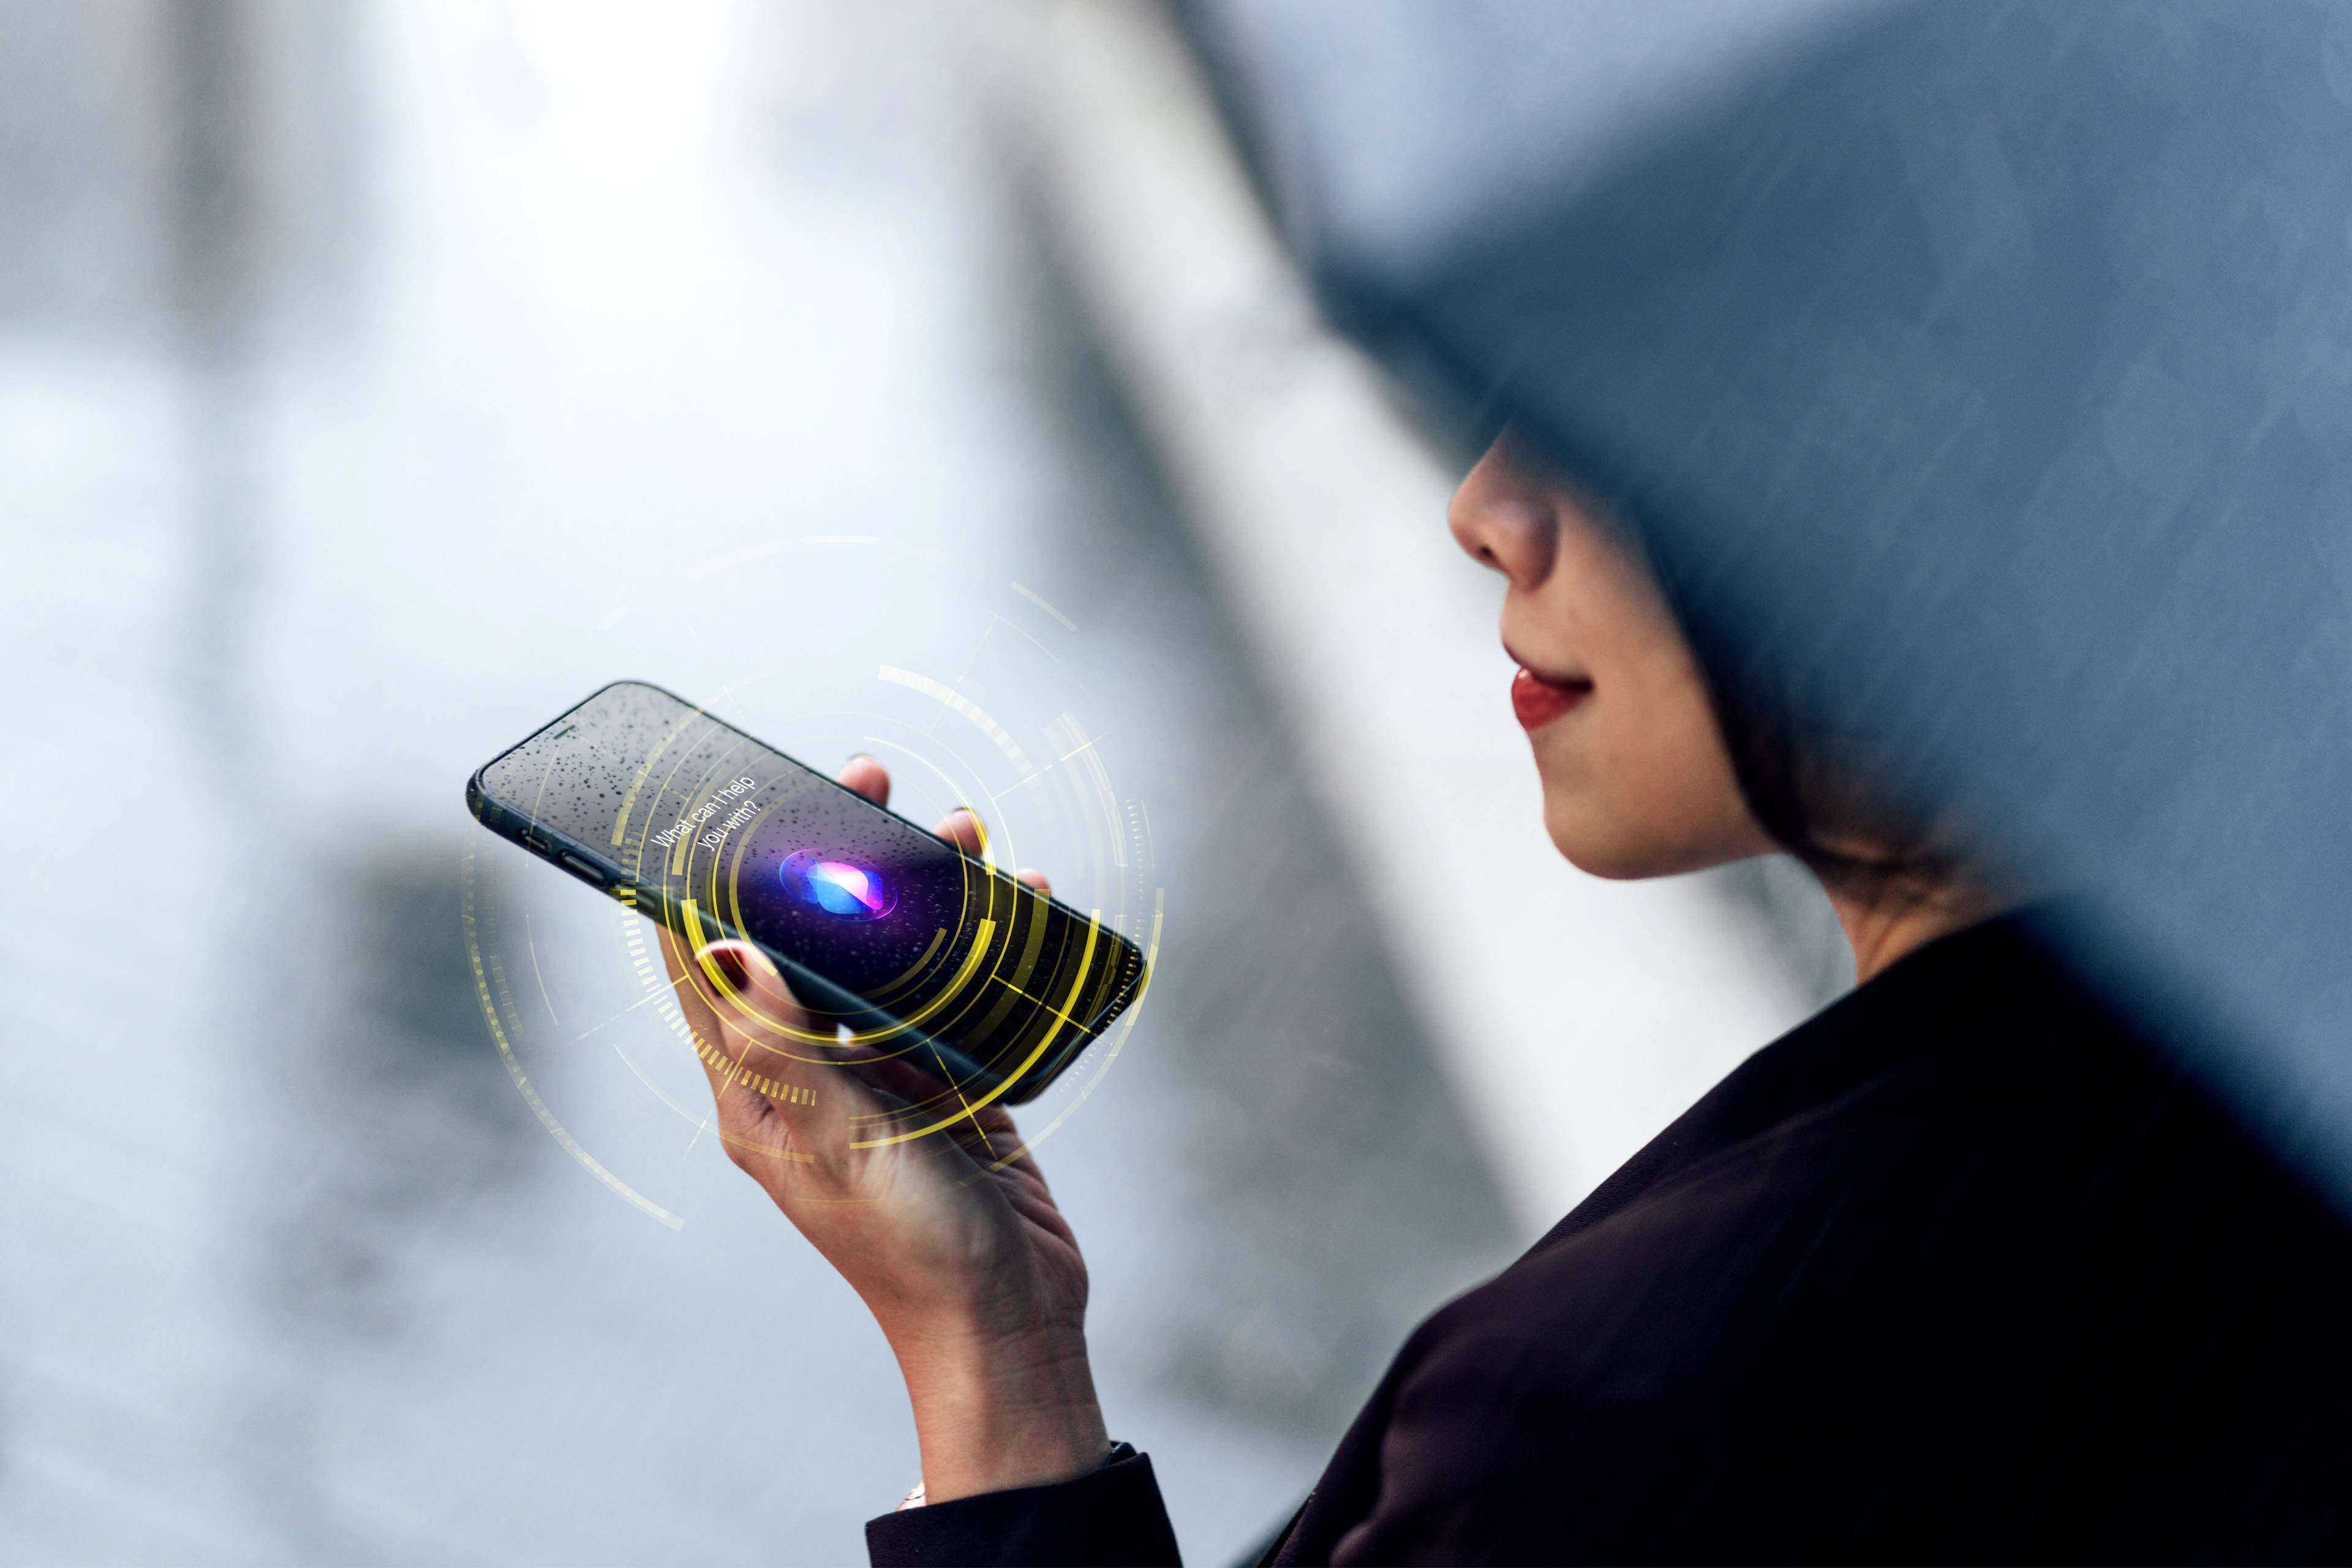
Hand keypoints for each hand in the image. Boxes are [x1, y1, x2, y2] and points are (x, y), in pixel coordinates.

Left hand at [658, 757, 1106, 1502]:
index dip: (701, 880)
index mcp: (759, 1093)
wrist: (1010, 1322)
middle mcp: (811, 1074)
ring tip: (958, 830)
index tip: (718, 802)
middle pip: (803, 938)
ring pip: (884, 953)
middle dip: (829, 855)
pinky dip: (982, 939)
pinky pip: (953, 989)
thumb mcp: (840, 1139)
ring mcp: (881, 1074)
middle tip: (864, 779)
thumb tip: (718, 947)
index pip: (704, 966)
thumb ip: (783, 1042)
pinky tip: (1017, 897)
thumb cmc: (914, 1249)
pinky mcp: (947, 1080)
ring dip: (917, 888)